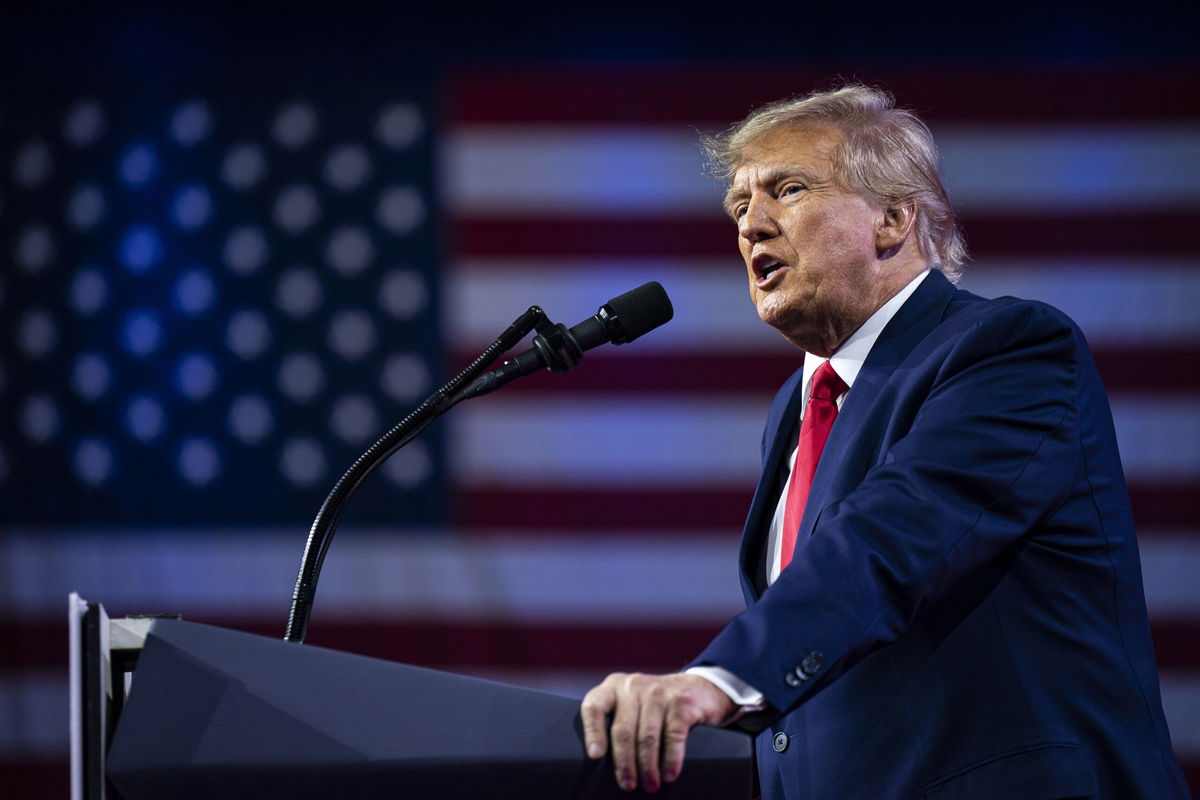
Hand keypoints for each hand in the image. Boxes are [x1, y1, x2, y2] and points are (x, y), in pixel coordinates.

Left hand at [580, 671, 735, 792]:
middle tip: (628, 785)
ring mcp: (658, 692)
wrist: (697, 689)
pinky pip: (673, 736)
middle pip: (623, 730)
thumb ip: (616, 722)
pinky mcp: (681, 703)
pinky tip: (669, 774)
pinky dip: (671, 760)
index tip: (596, 756)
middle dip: (624, 763)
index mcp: (613, 687)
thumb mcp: (631, 704)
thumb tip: (604, 764)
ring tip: (650, 785)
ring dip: (648, 767)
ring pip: (647, 737)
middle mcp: (633, 686)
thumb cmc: (655, 705)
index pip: (594, 706)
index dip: (593, 732)